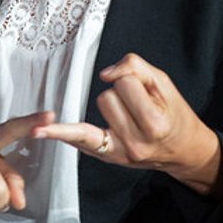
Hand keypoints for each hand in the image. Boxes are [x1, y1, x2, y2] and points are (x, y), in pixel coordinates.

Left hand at [33, 53, 222, 195]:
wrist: (182, 150)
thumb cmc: (174, 114)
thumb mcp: (164, 83)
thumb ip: (135, 66)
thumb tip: (105, 73)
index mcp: (154, 124)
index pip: (125, 84)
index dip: (134, 81)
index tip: (146, 93)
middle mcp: (135, 143)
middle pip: (107, 97)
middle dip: (121, 93)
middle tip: (139, 106)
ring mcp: (118, 153)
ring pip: (98, 107)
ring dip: (112, 105)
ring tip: (131, 116)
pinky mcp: (106, 156)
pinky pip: (79, 139)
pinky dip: (59, 133)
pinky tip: (39, 131)